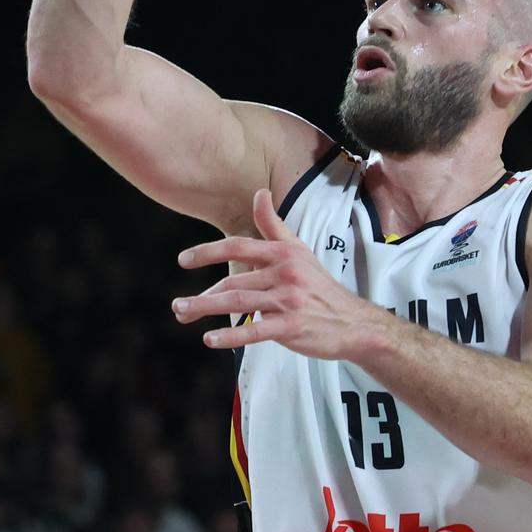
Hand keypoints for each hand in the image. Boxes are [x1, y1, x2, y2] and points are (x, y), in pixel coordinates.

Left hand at [172, 188, 386, 359]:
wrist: (352, 322)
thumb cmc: (319, 285)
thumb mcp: (299, 250)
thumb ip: (273, 224)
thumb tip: (260, 192)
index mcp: (282, 253)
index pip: (238, 246)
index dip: (207, 251)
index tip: (183, 260)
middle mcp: (284, 273)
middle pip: (233, 281)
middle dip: (203, 295)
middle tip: (179, 305)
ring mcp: (288, 300)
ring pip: (239, 302)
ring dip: (206, 309)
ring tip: (182, 314)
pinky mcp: (291, 326)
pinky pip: (255, 330)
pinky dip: (231, 335)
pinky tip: (210, 339)